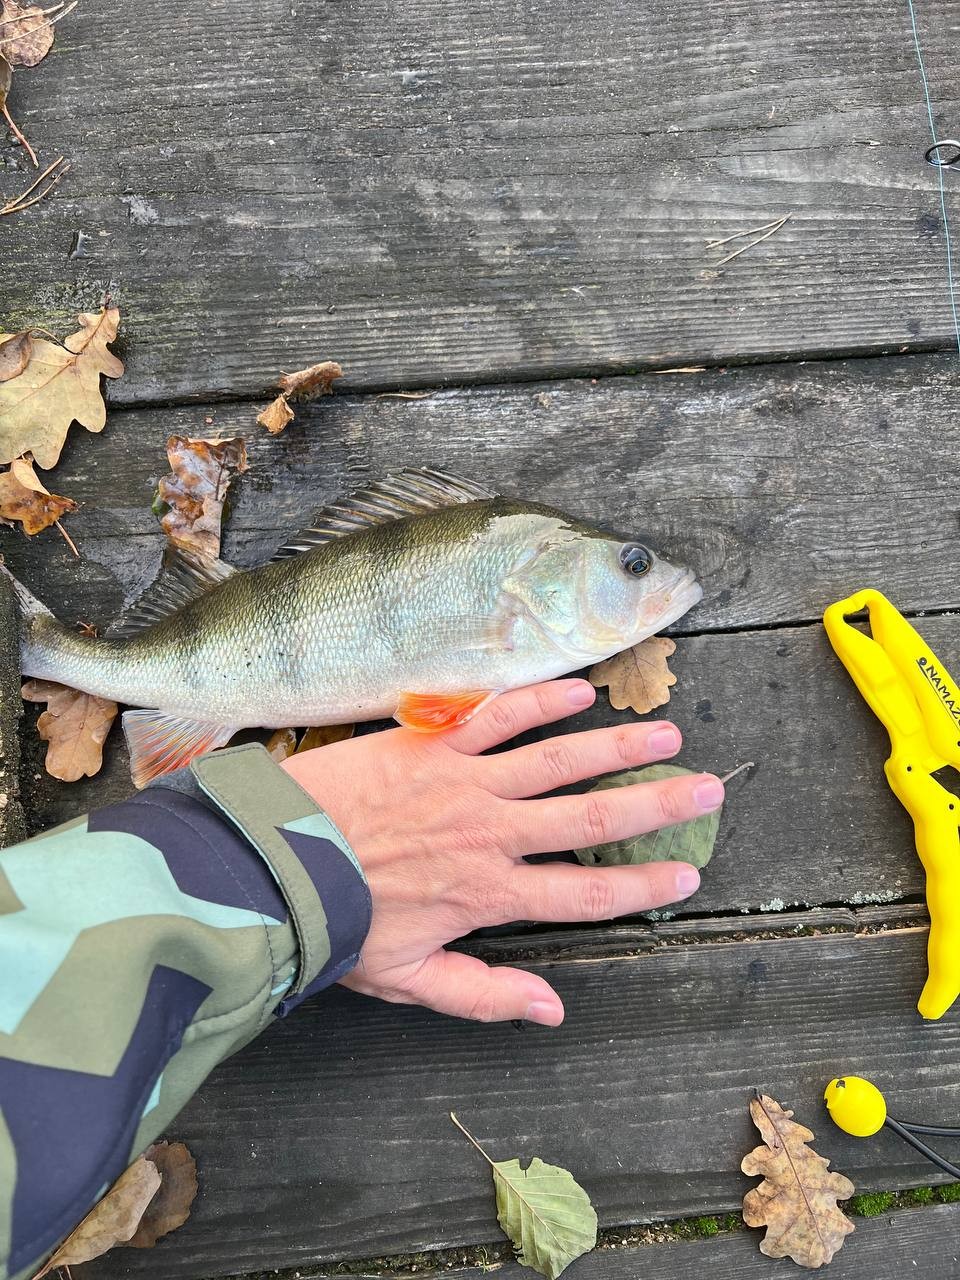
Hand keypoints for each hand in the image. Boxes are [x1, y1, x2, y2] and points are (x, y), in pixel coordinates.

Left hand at [280, 679, 723, 1025]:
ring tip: (666, 736)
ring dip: (616, 748)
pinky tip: (580, 690)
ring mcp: (466, 782)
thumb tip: (555, 1012)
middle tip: (708, 789)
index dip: (642, 887)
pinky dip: (541, 701)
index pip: (584, 895)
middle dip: (656, 806)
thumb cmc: (337, 922)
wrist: (271, 860)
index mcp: (489, 895)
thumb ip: (485, 995)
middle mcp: (491, 834)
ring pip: (558, 761)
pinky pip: (499, 716)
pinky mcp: (434, 741)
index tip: (687, 876)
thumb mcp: (408, 979)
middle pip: (591, 821)